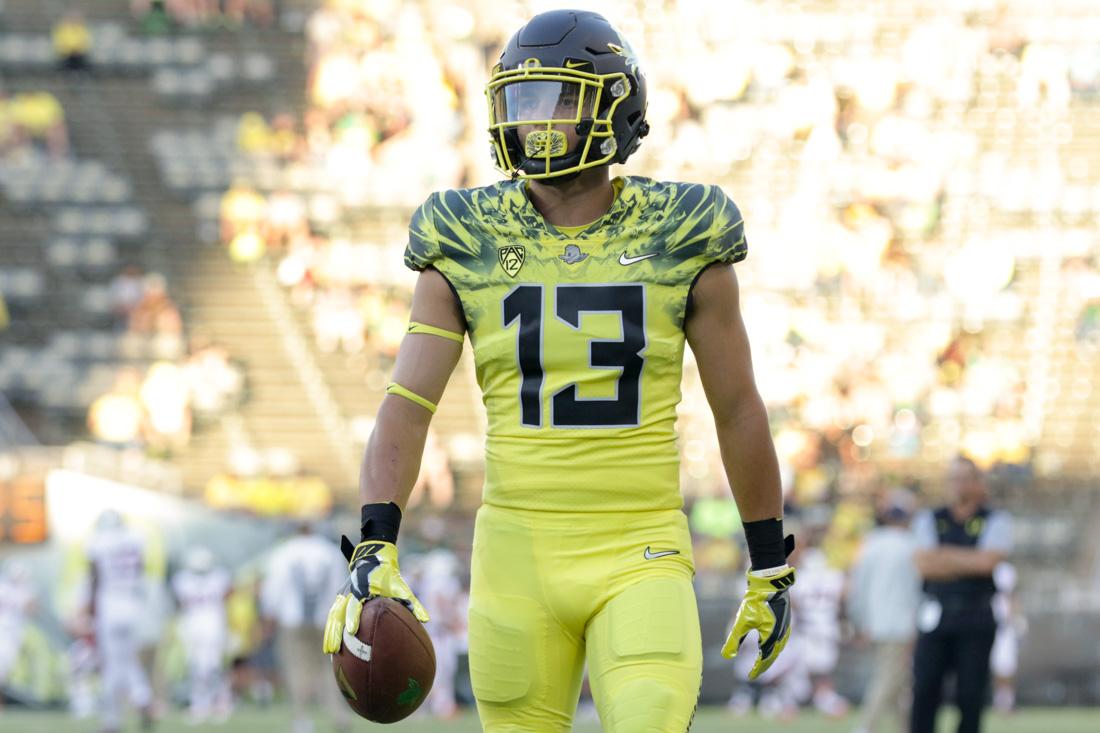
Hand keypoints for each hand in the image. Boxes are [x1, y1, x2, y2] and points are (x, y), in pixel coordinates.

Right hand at [322, 537, 428, 653]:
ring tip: (329, 651)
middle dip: (336, 630)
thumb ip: (412, 603)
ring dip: (330, 632)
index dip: (352, 617)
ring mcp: (343, 594)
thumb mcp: (400, 586)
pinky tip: (331, 644)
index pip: (355, 603)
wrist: (373, 557)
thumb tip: (425, 620)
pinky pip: (333, 614)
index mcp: (364, 587)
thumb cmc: (388, 574)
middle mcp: (351, 591)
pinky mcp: (340, 597)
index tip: (352, 631)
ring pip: (333, 615)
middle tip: (335, 648)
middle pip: (339, 612)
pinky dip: (331, 628)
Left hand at [721, 564, 794, 679]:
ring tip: (762, 663)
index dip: (756, 669)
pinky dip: (775, 647)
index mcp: (771, 638)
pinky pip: (781, 640)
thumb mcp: (742, 621)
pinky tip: (770, 646)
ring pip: (778, 649)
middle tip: (754, 673)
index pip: (764, 660)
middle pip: (772, 656)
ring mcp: (785, 628)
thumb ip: (734, 640)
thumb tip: (726, 656)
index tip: (749, 676)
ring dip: (770, 657)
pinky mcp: (786, 621)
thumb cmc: (756, 602)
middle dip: (763, 666)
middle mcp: (781, 636)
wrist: (770, 583)